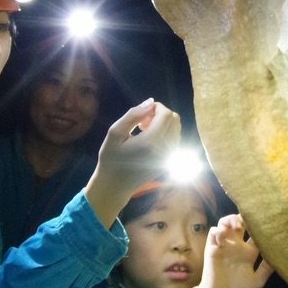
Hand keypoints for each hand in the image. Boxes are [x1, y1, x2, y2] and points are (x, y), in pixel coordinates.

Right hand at [83, 100, 180, 226]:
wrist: (115, 185)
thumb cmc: (111, 158)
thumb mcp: (115, 133)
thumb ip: (133, 114)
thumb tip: (150, 102)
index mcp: (152, 141)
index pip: (166, 114)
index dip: (156, 107)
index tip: (141, 113)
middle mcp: (165, 148)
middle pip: (174, 120)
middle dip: (160, 114)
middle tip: (142, 121)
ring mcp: (169, 156)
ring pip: (176, 129)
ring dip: (163, 123)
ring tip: (144, 130)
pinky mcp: (169, 161)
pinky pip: (175, 139)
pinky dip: (165, 133)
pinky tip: (149, 139)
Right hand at [169, 214, 273, 287]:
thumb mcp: (257, 282)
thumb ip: (266, 269)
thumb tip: (280, 256)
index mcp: (249, 254)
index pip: (256, 235)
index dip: (260, 228)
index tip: (268, 224)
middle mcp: (237, 247)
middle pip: (241, 224)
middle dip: (245, 218)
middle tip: (251, 219)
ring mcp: (224, 246)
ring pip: (226, 224)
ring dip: (230, 220)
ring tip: (236, 225)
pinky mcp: (212, 248)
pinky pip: (213, 232)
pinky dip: (218, 230)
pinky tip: (223, 237)